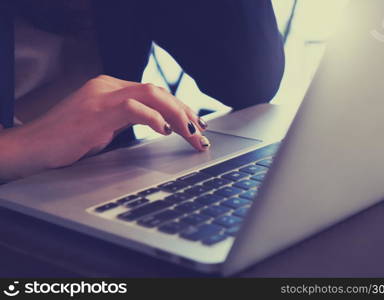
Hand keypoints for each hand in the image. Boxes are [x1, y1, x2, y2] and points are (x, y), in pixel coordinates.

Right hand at [0, 75, 209, 179]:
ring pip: (151, 95)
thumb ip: (127, 120)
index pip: (154, 93)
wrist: (32, 148)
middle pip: (158, 91)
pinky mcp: (96, 111)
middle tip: (200, 132)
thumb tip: (158, 125)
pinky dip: (153, 118)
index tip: (195, 124)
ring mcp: (102, 96)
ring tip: (192, 134)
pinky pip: (133, 108)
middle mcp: (108, 86)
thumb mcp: (104, 126)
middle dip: (185, 111)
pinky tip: (165, 131)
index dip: (179, 108)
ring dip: (177, 115)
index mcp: (111, 88)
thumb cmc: (66, 141)